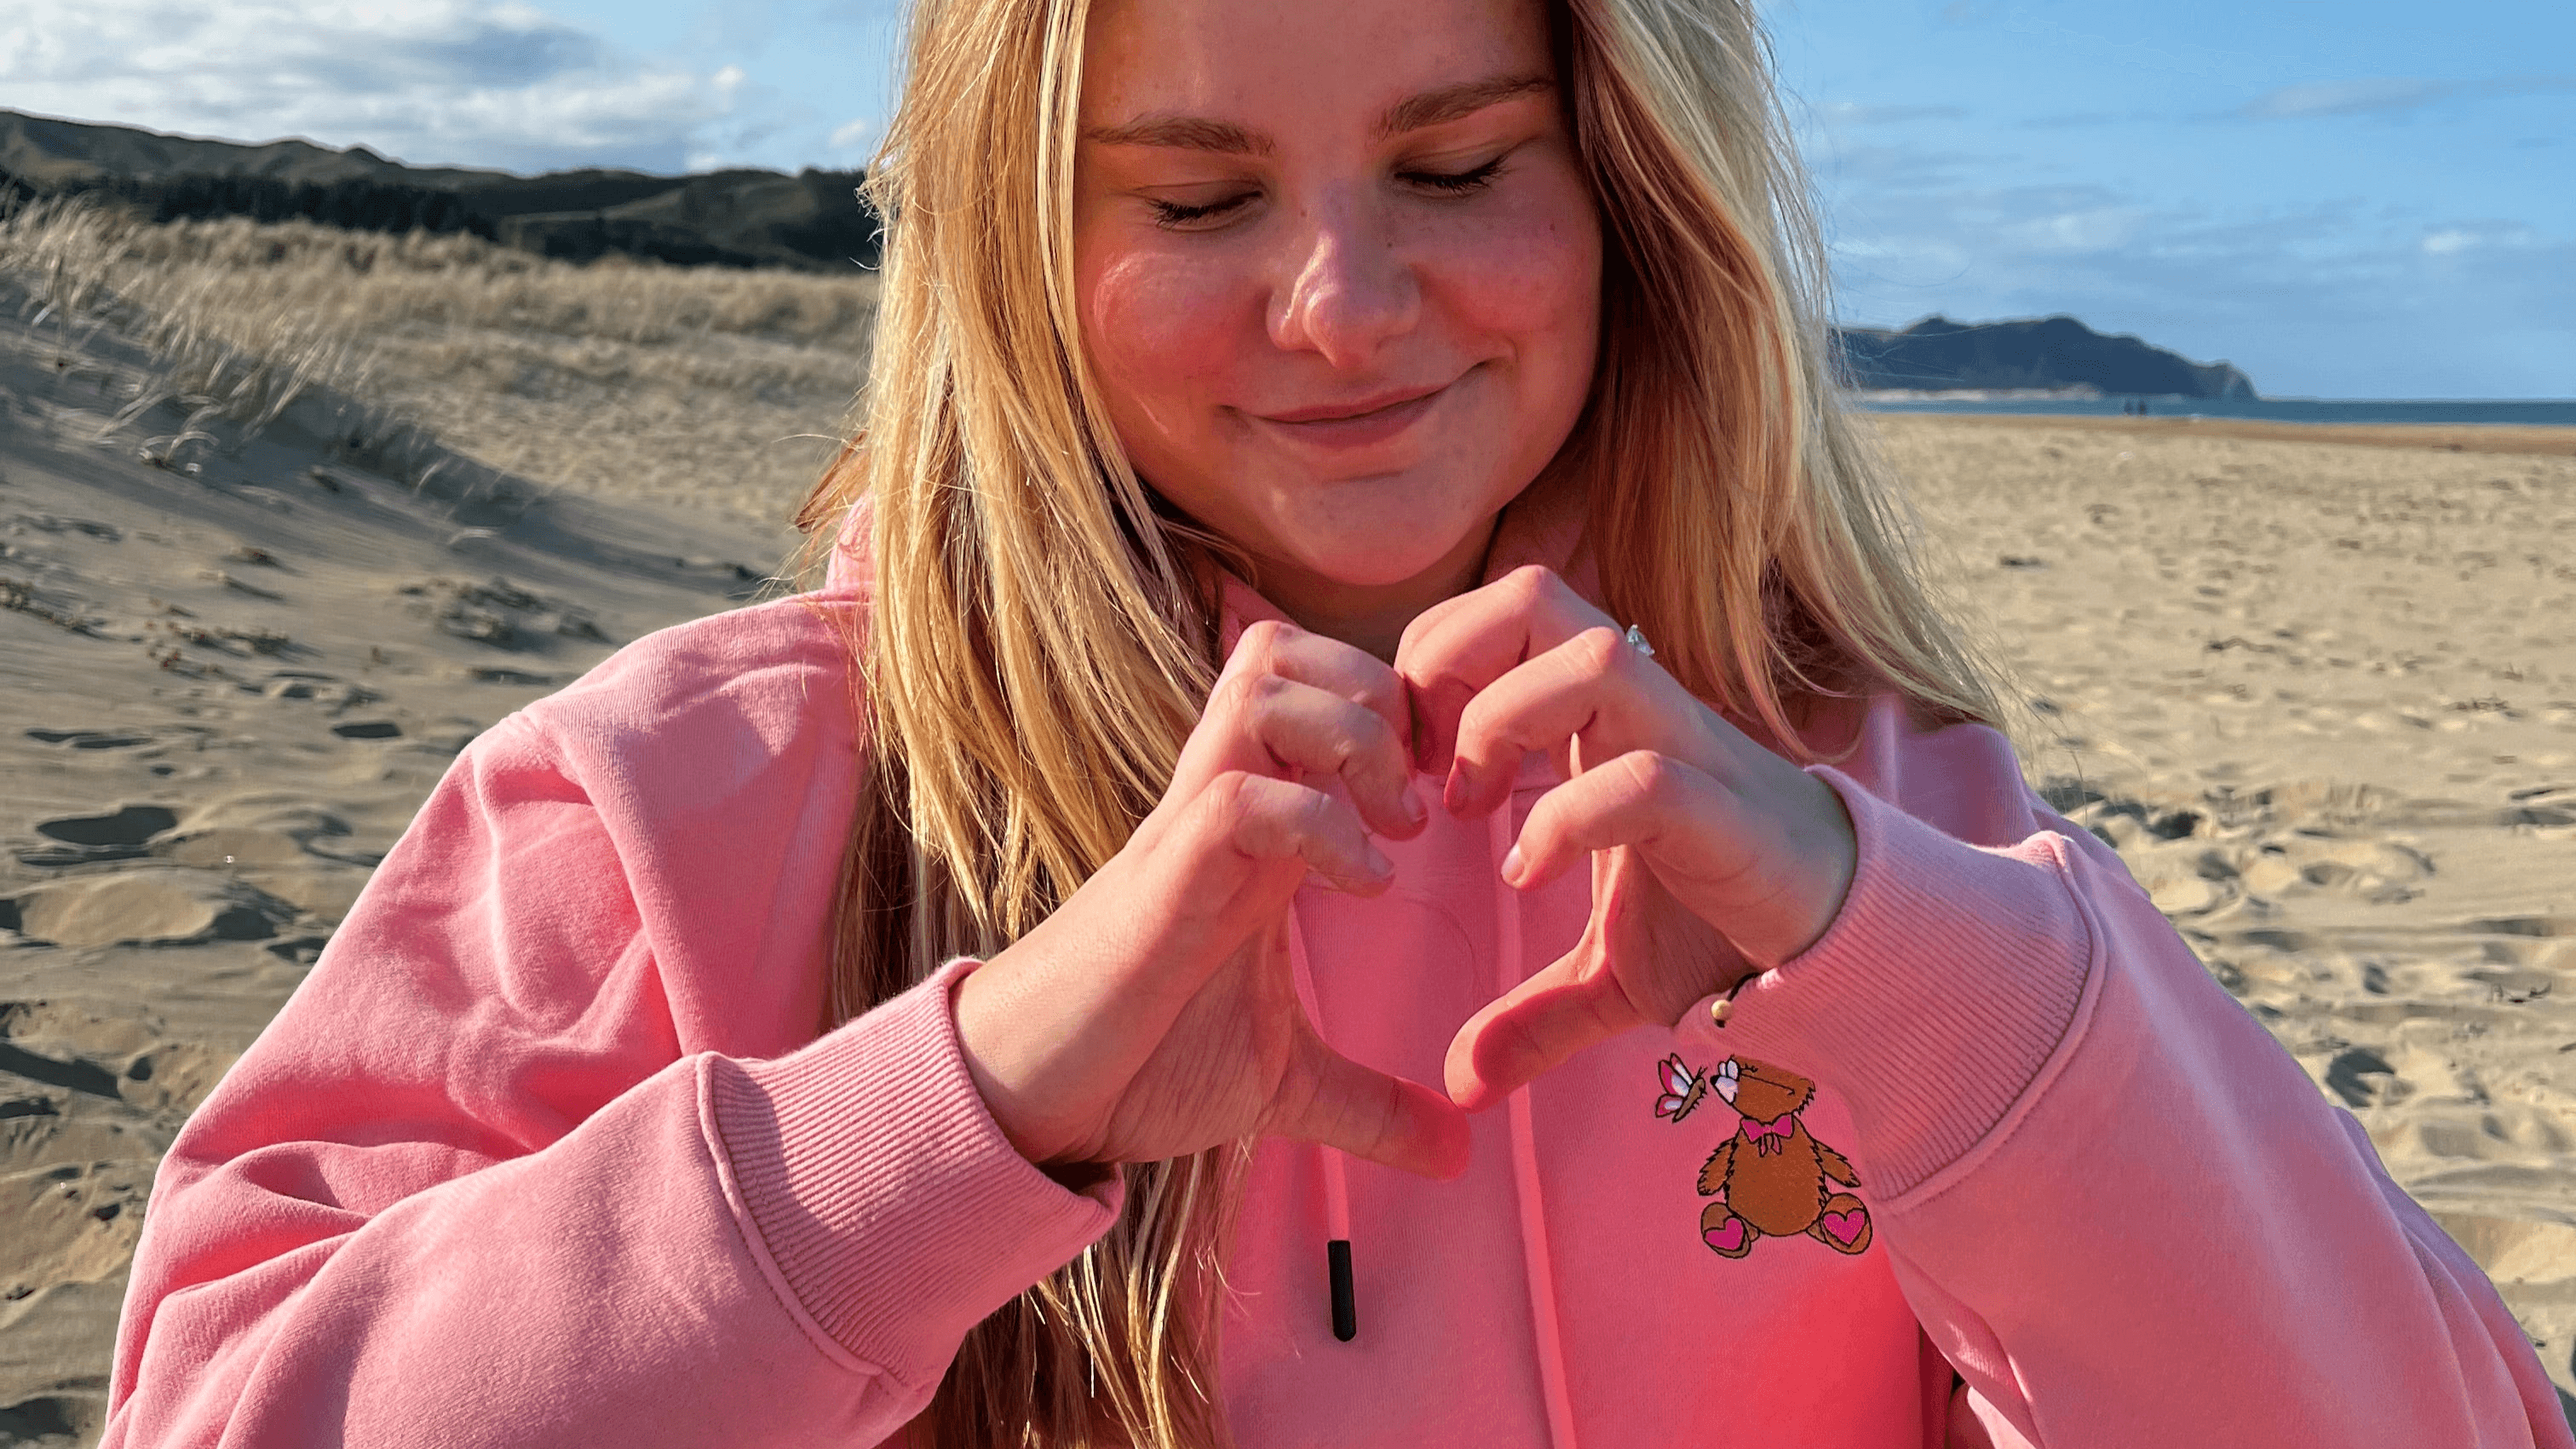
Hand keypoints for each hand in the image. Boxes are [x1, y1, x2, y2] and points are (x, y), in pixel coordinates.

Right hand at [954, 620, 1470, 1179]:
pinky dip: (1317, 823)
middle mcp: (1219, 806)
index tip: (1454, 790)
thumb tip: (1458, 1154)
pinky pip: (1236, 796)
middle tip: (1428, 792)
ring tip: (1398, 829)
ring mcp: (1185, 834)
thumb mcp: (1284, 1087)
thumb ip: (1373, 1105)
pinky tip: (1364, 887)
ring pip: (1259, 690)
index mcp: (1254, 829)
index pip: (1312, 685)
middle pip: (1282, 650)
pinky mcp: (1162, 882)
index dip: (1394, 705)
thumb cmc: (1142, 1067)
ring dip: (1351, 737)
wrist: (1031, 1104)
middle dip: (1377, 692)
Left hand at [1397, 566, 1858, 1111]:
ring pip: (1593, 658)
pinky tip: (1529, 874)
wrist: (1854, 957)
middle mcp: (1646, 715)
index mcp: (1606, 722)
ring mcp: (1692, 755)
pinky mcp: (1728, 818)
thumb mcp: (1612, 980)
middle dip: (1451, 659)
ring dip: (1502, 723)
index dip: (1435, 659)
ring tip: (1470, 809)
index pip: (1508, 612)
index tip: (1407, 760)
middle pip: (1535, 596)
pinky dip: (1566, 819)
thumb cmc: (1733, 934)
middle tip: (1422, 763)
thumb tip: (1462, 1086)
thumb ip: (1532, 1018)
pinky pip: (1643, 779)